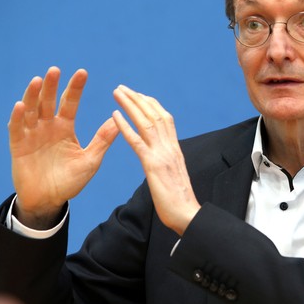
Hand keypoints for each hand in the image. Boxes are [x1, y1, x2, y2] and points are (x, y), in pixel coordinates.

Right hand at [8, 67, 118, 227]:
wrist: (49, 200)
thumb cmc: (70, 181)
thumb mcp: (90, 160)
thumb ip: (102, 140)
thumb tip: (119, 120)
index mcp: (65, 127)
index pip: (70, 103)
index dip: (75, 88)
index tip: (83, 72)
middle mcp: (47, 127)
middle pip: (49, 101)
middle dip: (52, 86)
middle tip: (56, 69)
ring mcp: (32, 135)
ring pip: (31, 110)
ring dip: (33, 95)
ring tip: (38, 80)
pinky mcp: (18, 146)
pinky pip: (16, 129)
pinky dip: (17, 117)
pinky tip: (20, 106)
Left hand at [112, 85, 199, 235]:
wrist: (188, 216)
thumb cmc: (181, 203)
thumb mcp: (175, 177)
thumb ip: (169, 164)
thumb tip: (163, 162)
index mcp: (175, 150)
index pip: (165, 119)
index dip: (151, 104)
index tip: (139, 95)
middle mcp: (170, 148)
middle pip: (154, 115)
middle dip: (138, 98)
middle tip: (122, 87)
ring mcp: (162, 155)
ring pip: (146, 122)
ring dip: (130, 105)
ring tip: (116, 92)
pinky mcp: (153, 166)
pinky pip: (137, 142)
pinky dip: (125, 127)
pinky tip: (115, 116)